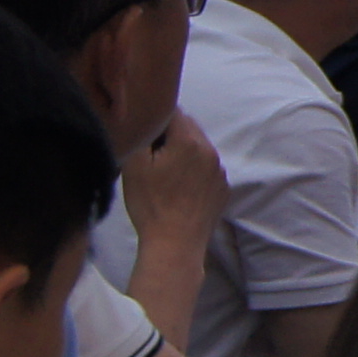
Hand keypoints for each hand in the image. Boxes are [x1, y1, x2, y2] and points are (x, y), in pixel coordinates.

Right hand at [119, 109, 228, 245]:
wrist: (175, 244)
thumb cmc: (151, 205)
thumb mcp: (134, 165)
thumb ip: (143, 134)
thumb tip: (149, 120)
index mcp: (189, 141)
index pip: (174, 112)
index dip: (156, 118)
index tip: (145, 133)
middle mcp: (211, 152)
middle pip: (189, 128)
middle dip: (171, 134)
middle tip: (152, 152)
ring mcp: (220, 172)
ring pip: (200, 148)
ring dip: (184, 152)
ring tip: (166, 172)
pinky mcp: (223, 189)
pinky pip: (208, 169)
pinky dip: (195, 170)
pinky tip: (180, 187)